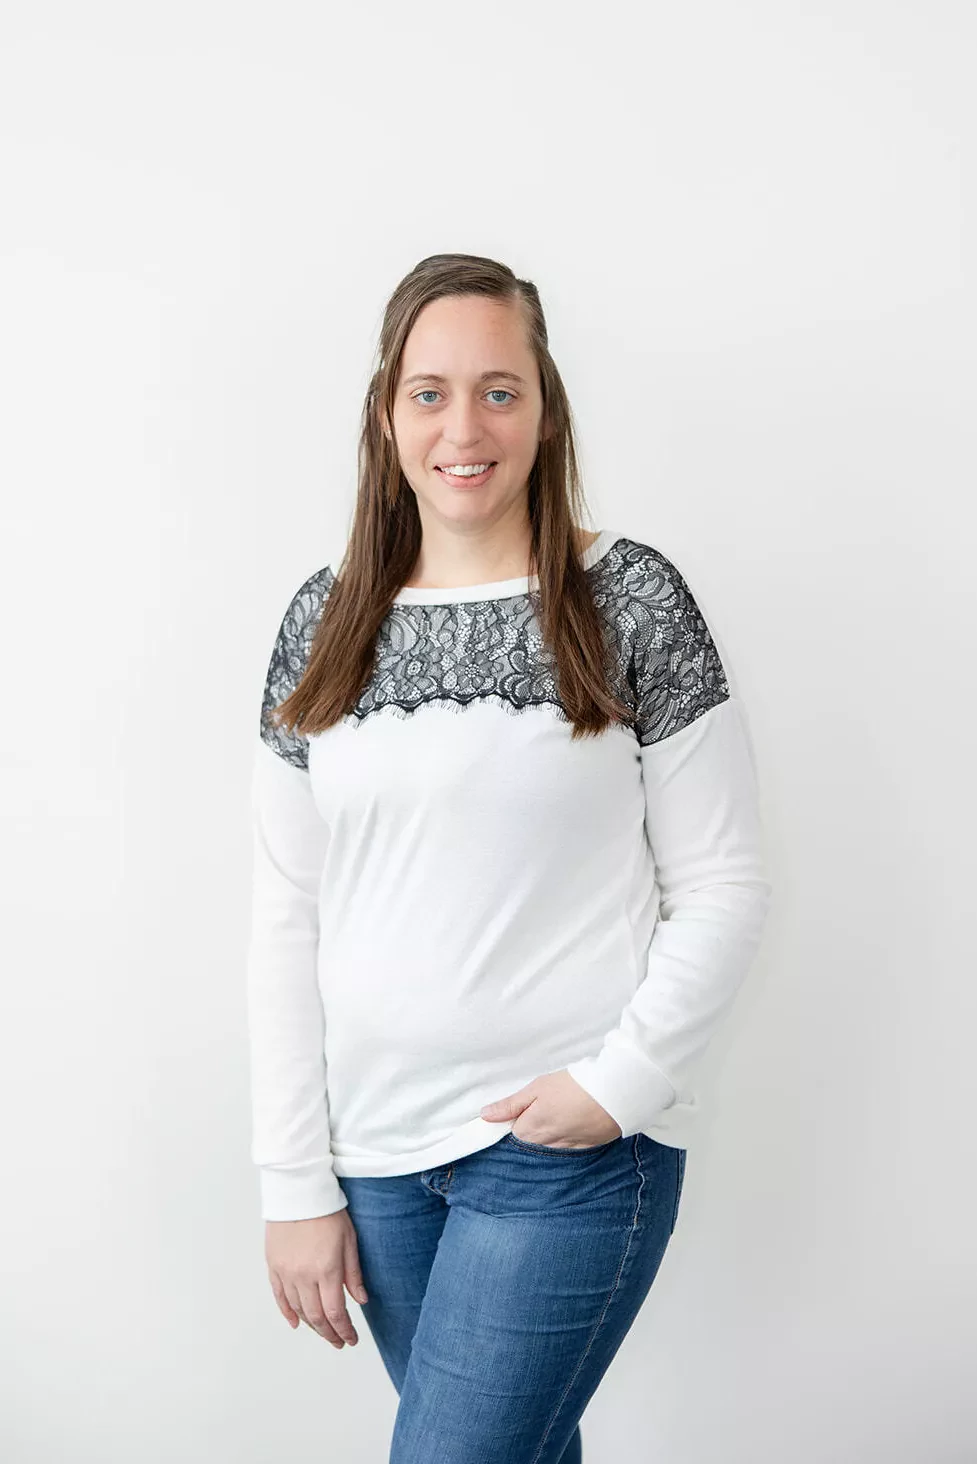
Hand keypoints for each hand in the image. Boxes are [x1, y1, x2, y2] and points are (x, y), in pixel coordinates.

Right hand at [265, 1208, 367, 1349]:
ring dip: (311, 1326)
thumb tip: (361, 1300)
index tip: (351, 1339)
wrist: (298, 1190)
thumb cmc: (328, 1211)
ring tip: (323, 1331)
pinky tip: (296, 1322)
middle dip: (329, 1333)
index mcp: (326, 1270)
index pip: (335, 1313)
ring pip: (298, 1310)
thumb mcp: (350, 1240)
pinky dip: (288, 1313)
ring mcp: (286, 1272)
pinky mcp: (273, 1266)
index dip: (344, 1330)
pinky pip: (279, 1297)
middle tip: (339, 1342)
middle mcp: (304, 1276)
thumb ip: (353, 1273)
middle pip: (316, 1317)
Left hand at [479, 1069, 622, 1147]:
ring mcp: (569, 1147)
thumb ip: (510, 1104)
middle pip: (531, 1140)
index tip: (527, 1104)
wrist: (615, 1092)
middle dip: (533, 1125)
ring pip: (550, 1145)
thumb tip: (485, 1115)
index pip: (514, 1132)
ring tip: (563, 1109)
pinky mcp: (587, 1147)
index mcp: (532, 1128)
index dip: (519, 1116)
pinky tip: (576, 1119)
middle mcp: (548, 1144)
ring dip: (551, 1131)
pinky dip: (569, 1135)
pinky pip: (570, 1146)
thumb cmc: (574, 1085)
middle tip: (548, 1103)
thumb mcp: (537, 1088)